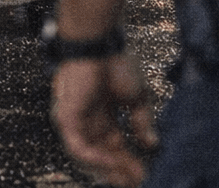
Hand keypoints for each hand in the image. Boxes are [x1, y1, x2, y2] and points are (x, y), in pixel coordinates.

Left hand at [52, 53, 157, 187]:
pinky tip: (112, 162)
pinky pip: (77, 146)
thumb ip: (142, 122)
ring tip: (128, 178)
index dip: (130, 162)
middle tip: (139, 182)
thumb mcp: (136, 97)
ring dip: (109, 168)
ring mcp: (75, 121)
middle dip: (120, 171)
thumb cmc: (116, 63)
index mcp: (102, 117)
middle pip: (102, 156)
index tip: (148, 174)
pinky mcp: (66, 118)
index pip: (115, 148)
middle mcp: (87, 122)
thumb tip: (152, 144)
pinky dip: (94, 157)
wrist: (98, 44)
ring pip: (88, 157)